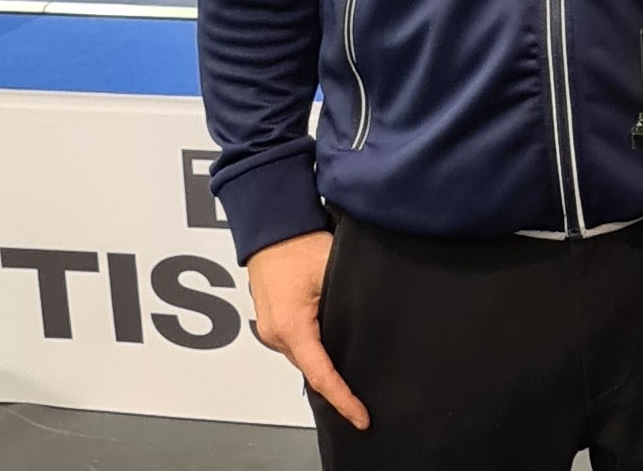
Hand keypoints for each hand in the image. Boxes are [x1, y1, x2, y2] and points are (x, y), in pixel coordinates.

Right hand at [247, 230, 369, 430]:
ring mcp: (271, 329)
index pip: (321, 374)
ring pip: (304, 356)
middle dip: (336, 383)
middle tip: (364, 396)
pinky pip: (297, 342)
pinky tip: (332, 341)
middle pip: (312, 369)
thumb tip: (372, 316)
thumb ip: (349, 298)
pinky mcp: (272, 320)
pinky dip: (314, 346)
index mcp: (292, 327)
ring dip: (325, 361)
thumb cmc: (300, 242)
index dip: (343, 398)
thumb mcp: (334, 270)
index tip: (360, 416)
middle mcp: (276, 334)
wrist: (272, 227)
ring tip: (353, 370)